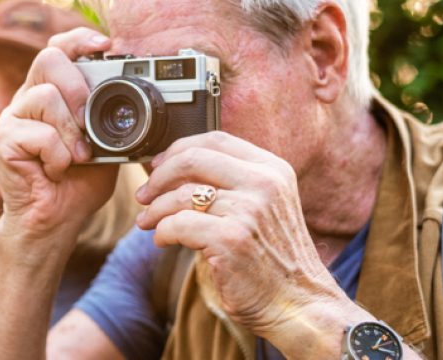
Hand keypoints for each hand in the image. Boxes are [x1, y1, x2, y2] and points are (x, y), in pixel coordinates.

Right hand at [0, 27, 117, 243]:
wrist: (54, 221)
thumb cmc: (77, 184)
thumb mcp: (106, 145)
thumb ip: (111, 120)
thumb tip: (138, 96)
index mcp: (53, 94)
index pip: (59, 49)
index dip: (79, 39)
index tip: (106, 45)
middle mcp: (28, 99)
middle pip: (48, 58)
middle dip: (78, 86)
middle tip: (89, 122)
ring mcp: (12, 118)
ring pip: (45, 96)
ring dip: (71, 131)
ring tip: (77, 157)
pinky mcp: (4, 140)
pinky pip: (39, 134)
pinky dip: (58, 155)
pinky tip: (56, 171)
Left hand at [135, 131, 344, 336]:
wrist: (299, 304)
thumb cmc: (273, 258)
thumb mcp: (265, 206)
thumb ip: (232, 183)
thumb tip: (173, 168)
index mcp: (272, 169)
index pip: (215, 139)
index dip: (178, 149)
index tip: (158, 166)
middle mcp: (264, 184)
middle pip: (192, 159)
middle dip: (158, 177)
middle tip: (144, 194)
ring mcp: (249, 210)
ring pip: (180, 195)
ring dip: (154, 209)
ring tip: (146, 222)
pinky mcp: (231, 239)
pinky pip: (178, 225)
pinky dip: (162, 232)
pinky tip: (162, 240)